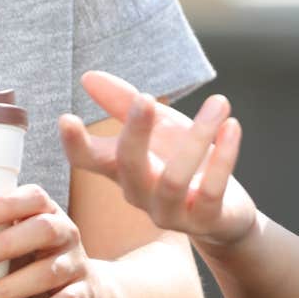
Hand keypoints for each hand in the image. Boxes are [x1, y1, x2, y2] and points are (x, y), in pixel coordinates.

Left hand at [0, 184, 112, 297]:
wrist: (87, 293)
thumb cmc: (34, 262)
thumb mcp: (13, 245)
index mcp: (48, 213)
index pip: (33, 197)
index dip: (6, 204)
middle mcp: (67, 233)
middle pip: (43, 229)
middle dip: (5, 244)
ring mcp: (77, 264)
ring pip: (48, 272)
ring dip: (7, 287)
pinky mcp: (85, 295)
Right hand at [58, 70, 257, 251]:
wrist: (226, 211)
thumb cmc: (185, 163)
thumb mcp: (159, 127)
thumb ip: (125, 104)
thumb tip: (87, 77)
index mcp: (123, 169)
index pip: (88, 161)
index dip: (74, 144)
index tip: (66, 118)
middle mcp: (140, 194)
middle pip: (127, 166)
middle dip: (135, 132)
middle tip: (145, 97)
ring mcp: (170, 212)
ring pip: (173, 180)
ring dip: (197, 136)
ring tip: (219, 102)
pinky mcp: (204, 221)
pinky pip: (211, 191)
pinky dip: (224, 157)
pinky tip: (232, 127)